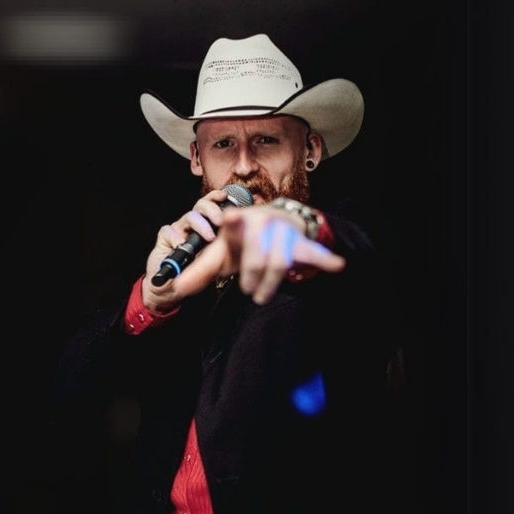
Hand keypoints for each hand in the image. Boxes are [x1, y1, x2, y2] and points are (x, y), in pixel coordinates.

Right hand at [141, 189, 240, 313]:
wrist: (173, 286)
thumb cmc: (196, 271)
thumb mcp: (216, 258)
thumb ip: (225, 245)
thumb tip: (242, 233)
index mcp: (206, 225)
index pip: (212, 205)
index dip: (217, 198)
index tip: (225, 197)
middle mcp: (192, 224)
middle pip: (201, 206)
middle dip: (212, 210)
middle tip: (220, 220)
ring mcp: (178, 229)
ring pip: (189, 217)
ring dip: (200, 224)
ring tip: (209, 237)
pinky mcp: (164, 237)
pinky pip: (170, 231)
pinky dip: (176, 238)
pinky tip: (182, 245)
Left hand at [167, 204, 345, 305]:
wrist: (274, 225)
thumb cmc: (242, 241)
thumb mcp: (220, 253)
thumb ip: (199, 271)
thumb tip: (176, 288)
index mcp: (238, 222)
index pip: (233, 221)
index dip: (232, 221)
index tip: (229, 217)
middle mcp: (261, 223)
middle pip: (257, 256)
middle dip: (251, 277)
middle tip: (248, 291)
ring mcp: (282, 232)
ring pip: (278, 262)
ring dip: (270, 283)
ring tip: (262, 295)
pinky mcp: (300, 242)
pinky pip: (313, 252)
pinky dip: (325, 259)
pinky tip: (336, 264)